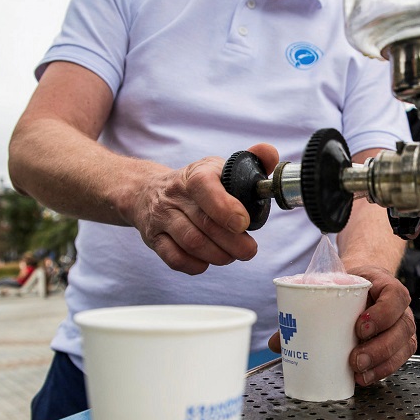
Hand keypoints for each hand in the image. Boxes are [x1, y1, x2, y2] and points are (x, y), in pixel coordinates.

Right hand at [128, 144, 278, 273]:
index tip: (243, 223)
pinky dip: (196, 265)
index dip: (225, 208)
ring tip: (231, 255)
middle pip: (204, 224)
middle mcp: (175, 195)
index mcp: (196, 175)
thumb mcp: (221, 167)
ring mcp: (162, 217)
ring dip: (218, 255)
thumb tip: (271, 153)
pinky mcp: (154, 238)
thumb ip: (252, 160)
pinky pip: (175, 259)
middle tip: (248, 249)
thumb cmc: (197, 183)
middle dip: (233, 242)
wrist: (149, 191)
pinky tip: (207, 261)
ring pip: (191, 243)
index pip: (205, 187)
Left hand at [266, 265, 416, 384]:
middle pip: (402, 328)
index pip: (395, 296)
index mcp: (386, 286)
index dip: (382, 313)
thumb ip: (306, 310)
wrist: (362, 286)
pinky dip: (382, 371)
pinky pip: (399, 360)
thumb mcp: (331, 289)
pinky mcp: (400, 345)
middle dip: (379, 347)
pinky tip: (365, 378)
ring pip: (403, 347)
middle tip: (354, 358)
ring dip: (381, 363)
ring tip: (358, 372)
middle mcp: (400, 308)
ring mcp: (402, 327)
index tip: (360, 325)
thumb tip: (276, 342)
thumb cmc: (347, 287)